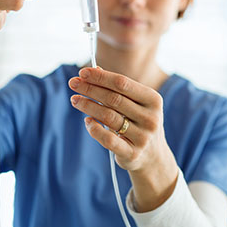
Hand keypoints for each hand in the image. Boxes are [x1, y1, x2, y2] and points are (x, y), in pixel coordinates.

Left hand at [68, 67, 177, 210]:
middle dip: (90, 89)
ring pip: (109, 117)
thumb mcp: (134, 103)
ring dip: (88, 106)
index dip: (101, 77)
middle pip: (114, 99)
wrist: (153, 157)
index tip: (82, 72)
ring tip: (75, 100)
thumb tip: (95, 69)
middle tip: (73, 83)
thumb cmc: (139, 123)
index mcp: (153, 100)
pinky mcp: (132, 154)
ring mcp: (143, 137)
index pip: (123, 83)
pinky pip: (108, 140)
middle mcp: (150, 118)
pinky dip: (95, 129)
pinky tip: (87, 121)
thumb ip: (117, 88)